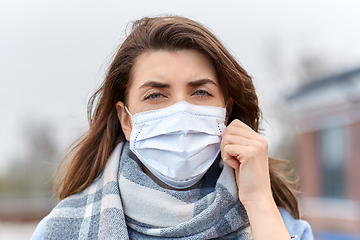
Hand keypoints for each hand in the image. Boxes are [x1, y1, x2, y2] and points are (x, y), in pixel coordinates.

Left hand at [221, 119, 290, 238]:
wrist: (257, 196)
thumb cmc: (247, 178)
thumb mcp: (243, 155)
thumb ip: (237, 142)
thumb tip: (222, 131)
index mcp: (259, 139)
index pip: (236, 124)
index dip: (228, 136)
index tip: (232, 151)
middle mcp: (260, 140)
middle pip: (230, 128)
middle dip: (225, 143)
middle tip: (232, 157)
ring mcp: (256, 145)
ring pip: (227, 137)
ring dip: (225, 152)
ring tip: (235, 163)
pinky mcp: (250, 153)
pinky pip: (227, 148)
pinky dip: (226, 158)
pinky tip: (236, 167)